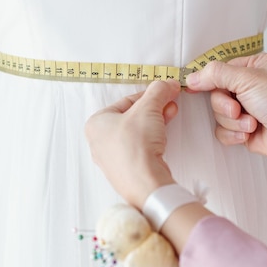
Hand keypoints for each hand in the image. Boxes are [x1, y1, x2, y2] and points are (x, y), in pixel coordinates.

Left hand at [85, 80, 181, 208]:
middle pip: (133, 117)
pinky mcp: (126, 170)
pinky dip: (152, 140)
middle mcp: (100, 142)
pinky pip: (140, 149)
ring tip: (170, 117)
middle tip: (170, 104)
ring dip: (156, 123)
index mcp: (96, 123)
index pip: (127, 101)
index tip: (165, 91)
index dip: (150, 95)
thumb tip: (167, 84)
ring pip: (137, 133)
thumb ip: (158, 92)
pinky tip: (163, 138)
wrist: (145, 182)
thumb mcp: (148, 108)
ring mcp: (112, 158)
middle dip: (155, 109)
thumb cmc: (136, 146)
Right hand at [186, 53, 266, 190]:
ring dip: (232, 121)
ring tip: (252, 123)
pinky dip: (234, 134)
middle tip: (238, 108)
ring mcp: (248, 109)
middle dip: (225, 105)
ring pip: (218, 114)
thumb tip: (191, 77)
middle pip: (216, 94)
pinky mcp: (245, 130)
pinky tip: (249, 134)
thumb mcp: (247, 78)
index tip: (195, 87)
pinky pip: (223, 131)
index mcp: (255, 66)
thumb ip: (216, 74)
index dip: (209, 79)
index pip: (221, 69)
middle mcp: (251, 86)